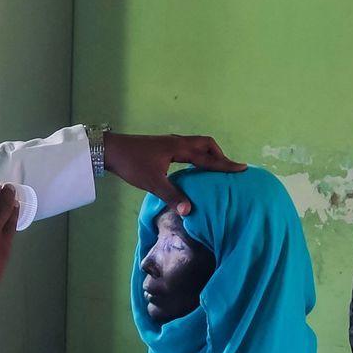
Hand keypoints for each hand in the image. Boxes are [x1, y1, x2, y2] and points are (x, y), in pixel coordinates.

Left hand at [102, 132, 246, 215]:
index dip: (225, 165)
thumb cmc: (131, 164)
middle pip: (206, 144)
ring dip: (208, 155)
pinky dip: (196, 156)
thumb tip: (189, 210)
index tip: (242, 168)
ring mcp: (169, 143)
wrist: (110, 149)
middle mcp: (177, 142)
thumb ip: (172, 196)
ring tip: (215, 169)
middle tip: (228, 169)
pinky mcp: (162, 147)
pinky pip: (187, 149)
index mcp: (178, 148)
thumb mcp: (152, 182)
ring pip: (196, 145)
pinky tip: (192, 169)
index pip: (208, 158)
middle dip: (219, 156)